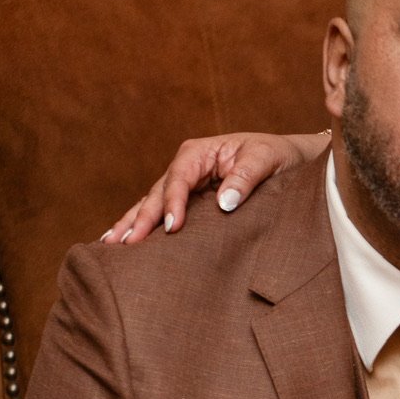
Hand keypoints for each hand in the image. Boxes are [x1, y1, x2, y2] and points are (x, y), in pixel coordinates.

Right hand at [101, 131, 328, 244]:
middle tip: (125, 244)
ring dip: (132, 224)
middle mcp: (186, 166)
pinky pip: (161, 212)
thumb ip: (245, 178)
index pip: (179, 179)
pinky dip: (143, 226)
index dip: (173, 203)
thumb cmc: (277, 157)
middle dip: (140, 218)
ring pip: (152, 204)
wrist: (289, 160)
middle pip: (157, 193)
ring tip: (110, 245)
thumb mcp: (265, 160)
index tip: (173, 228)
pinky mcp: (189, 200)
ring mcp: (184, 184)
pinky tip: (123, 241)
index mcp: (200, 153)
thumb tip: (224, 203)